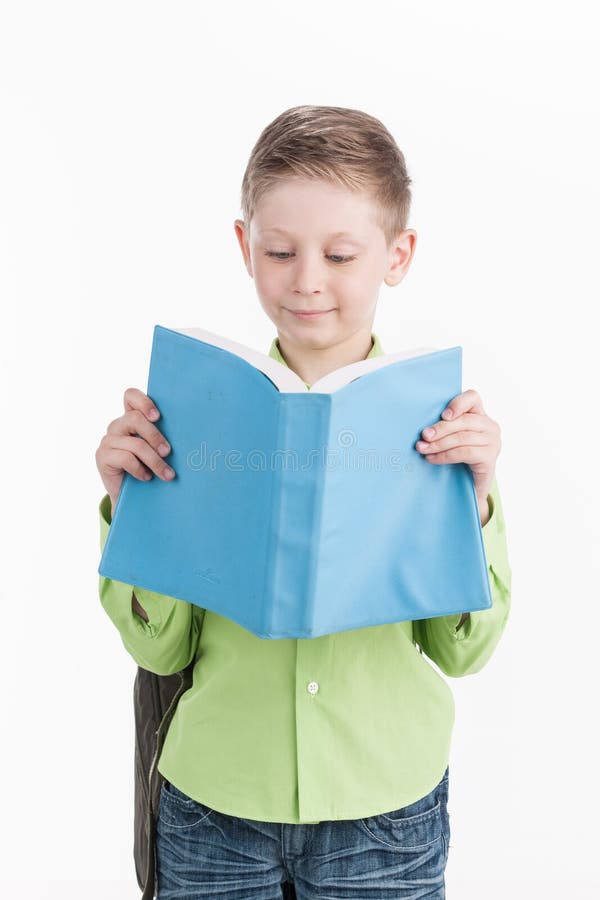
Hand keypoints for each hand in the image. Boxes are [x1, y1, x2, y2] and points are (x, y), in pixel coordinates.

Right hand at [95, 387, 175, 514]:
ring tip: (167, 474)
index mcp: (131, 418)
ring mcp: (108, 440)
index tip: (158, 417)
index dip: (144, 402)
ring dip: (155, 461)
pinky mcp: (102, 456)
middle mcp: (117, 425)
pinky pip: (125, 458)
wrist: (132, 497)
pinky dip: (139, 469)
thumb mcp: (157, 450)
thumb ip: (164, 437)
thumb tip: (190, 432)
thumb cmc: (150, 469)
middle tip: (168, 452)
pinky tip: (146, 477)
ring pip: (135, 444)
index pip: (131, 396)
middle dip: (155, 436)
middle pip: (135, 419)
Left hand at [415, 389, 500, 517]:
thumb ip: (445, 427)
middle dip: (441, 428)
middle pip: (465, 420)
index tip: (443, 415)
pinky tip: (432, 459)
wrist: (470, 488)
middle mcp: (490, 426)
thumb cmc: (458, 459)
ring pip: (463, 437)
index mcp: (480, 415)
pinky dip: (445, 456)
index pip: (473, 398)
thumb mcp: (451, 438)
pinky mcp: (490, 458)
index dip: (458, 403)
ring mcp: (493, 442)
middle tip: (424, 436)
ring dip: (439, 444)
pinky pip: (465, 453)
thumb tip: (423, 426)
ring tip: (423, 449)